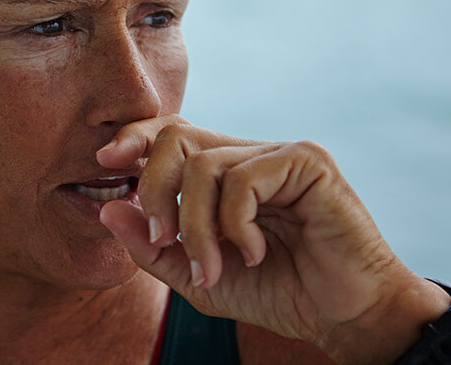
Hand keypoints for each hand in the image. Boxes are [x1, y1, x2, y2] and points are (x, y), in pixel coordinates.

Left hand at [97, 116, 448, 362]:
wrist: (345, 316)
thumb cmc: (279, 292)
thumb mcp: (199, 278)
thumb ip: (152, 248)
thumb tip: (107, 209)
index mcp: (224, 173)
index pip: (171, 134)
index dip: (135, 138)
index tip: (105, 162)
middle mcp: (248, 154)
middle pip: (176, 138)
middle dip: (154, 190)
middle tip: (160, 238)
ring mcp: (278, 153)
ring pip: (204, 165)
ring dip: (196, 226)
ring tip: (214, 266)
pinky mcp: (307, 161)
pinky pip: (243, 178)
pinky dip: (235, 223)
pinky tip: (254, 252)